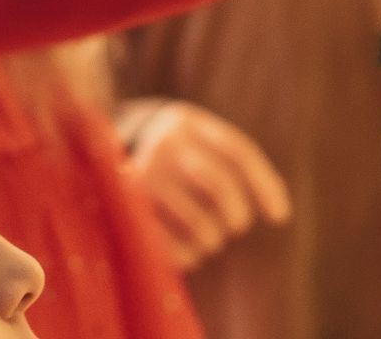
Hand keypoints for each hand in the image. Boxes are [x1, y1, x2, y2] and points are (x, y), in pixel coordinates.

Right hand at [117, 99, 290, 271]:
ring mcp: (144, 180)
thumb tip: (280, 214)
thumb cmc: (173, 160)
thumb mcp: (199, 146)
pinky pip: (180, 252)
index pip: (238, 152)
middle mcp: (164, 146)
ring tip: (205, 235)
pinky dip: (190, 257)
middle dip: (237, 217)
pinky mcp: (130, 215)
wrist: (100, 159)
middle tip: (234, 225)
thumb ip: (239, 168)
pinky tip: (186, 248)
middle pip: (222, 187)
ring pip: (205, 228)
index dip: (265, 185)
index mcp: (187, 123)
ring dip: (213, 241)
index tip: (281, 217)